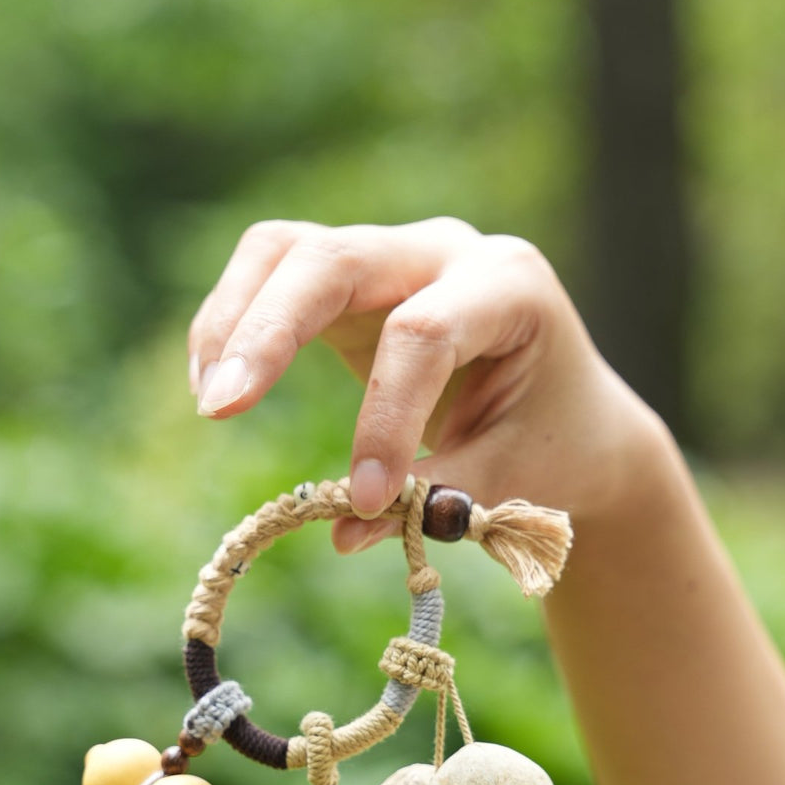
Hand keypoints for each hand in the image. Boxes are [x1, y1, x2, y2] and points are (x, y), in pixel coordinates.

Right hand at [189, 218, 658, 550]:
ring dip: (234, 320)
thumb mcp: (514, 474)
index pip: (424, 332)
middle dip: (269, 332)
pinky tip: (218, 389)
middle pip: (334, 259)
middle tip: (220, 408)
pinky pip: (273, 276)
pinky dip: (235, 326)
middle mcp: (445, 250)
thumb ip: (436, 497)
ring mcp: (392, 256)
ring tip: (211, 402)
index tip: (364, 500)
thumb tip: (342, 533)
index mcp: (509, 285)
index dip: (384, 417)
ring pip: (286, 251)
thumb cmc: (554, 443)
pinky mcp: (350, 282)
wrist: (573, 414)